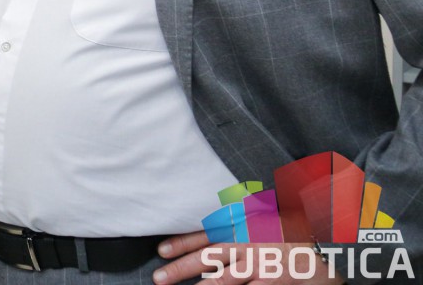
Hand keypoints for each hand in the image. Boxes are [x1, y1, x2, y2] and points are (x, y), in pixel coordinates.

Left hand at [154, 231, 342, 284]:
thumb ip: (249, 221)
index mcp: (246, 225)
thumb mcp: (271, 216)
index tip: (162, 251)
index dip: (183, 243)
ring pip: (221, 278)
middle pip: (207, 256)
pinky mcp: (272, 281)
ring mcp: (260, 264)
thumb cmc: (304, 226)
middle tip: (158, 277)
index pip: (207, 234)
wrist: (336, 236)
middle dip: (180, 268)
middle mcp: (249, 243)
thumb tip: (225, 224)